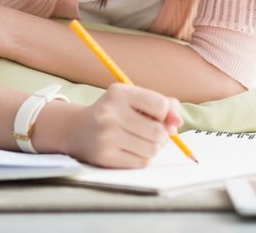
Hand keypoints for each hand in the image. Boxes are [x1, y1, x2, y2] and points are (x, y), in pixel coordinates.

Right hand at [58, 83, 184, 167]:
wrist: (78, 129)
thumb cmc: (115, 112)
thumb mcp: (135, 99)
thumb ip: (164, 105)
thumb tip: (177, 123)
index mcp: (120, 94)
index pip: (161, 106)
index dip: (166, 114)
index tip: (158, 116)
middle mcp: (110, 114)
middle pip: (158, 131)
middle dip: (162, 135)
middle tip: (153, 132)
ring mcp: (106, 137)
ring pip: (152, 149)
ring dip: (154, 147)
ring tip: (143, 141)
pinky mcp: (105, 157)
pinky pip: (141, 162)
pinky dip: (143, 157)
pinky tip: (132, 149)